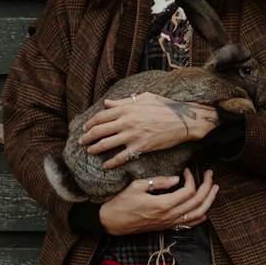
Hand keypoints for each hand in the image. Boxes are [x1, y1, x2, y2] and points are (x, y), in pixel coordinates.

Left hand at [81, 93, 216, 168]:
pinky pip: (121, 156)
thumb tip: (107, 103)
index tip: (85, 128)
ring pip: (106, 143)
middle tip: (82, 141)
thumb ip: (123, 101)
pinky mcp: (141, 147)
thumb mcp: (144, 98)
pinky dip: (111, 162)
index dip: (90, 123)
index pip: (100, 117)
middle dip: (87, 137)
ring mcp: (132, 135)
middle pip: (99, 130)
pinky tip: (105, 166)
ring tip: (89, 151)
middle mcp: (126, 121)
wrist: (184, 120)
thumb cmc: (166, 107)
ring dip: (95, 148)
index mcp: (125, 108)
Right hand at [96, 170, 218, 234]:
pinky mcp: (167, 227)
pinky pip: (189, 224)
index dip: (191, 179)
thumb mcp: (137, 186)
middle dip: (207, 187)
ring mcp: (170, 223)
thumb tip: (176, 179)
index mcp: (163, 204)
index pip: (188, 191)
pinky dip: (200, 216)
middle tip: (210, 175)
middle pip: (198, 202)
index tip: (186, 170)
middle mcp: (170, 216)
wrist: (112, 222)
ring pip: (198, 214)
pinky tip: (205, 210)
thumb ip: (158, 182)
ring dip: (209, 201)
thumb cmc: (121, 202)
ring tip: (214, 189)